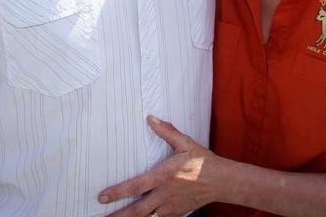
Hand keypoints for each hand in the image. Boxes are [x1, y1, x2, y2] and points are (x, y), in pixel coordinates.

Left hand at [99, 115, 230, 216]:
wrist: (222, 181)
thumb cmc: (203, 161)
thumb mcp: (186, 143)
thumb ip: (167, 131)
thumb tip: (150, 118)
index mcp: (165, 176)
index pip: (137, 186)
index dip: (118, 192)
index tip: (102, 196)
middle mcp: (166, 194)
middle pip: (138, 210)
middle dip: (119, 215)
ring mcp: (172, 207)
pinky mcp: (177, 213)